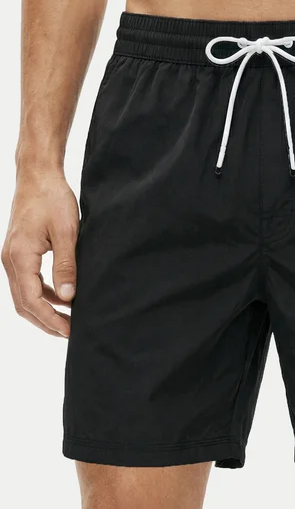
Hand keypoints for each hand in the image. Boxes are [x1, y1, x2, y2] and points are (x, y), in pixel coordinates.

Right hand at [2, 171, 78, 337]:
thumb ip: (66, 266)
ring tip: (68, 320)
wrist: (38, 176)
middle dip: (45, 321)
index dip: (50, 319)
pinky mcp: (19, 252)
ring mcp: (12, 257)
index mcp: (20, 257)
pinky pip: (28, 282)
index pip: (31, 300)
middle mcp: (10, 260)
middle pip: (23, 304)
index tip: (70, 330)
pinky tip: (62, 297)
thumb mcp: (67, 232)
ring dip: (44, 310)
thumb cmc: (53, 199)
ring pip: (23, 295)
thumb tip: (68, 298)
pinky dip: (43, 294)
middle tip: (70, 332)